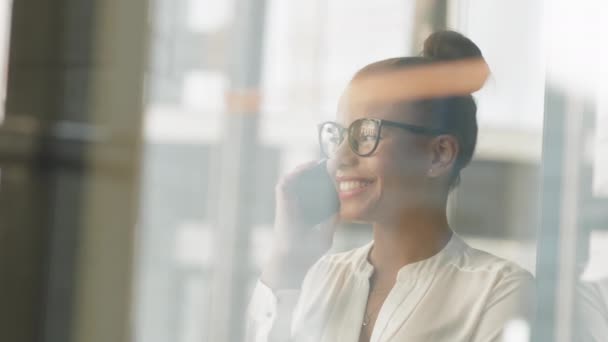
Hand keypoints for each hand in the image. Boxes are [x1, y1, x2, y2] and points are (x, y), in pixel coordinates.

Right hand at [261, 161, 339, 289]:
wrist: (295, 259)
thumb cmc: (309, 250)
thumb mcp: (327, 230)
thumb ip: (332, 216)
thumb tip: (339, 201)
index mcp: (306, 210)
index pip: (315, 189)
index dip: (325, 178)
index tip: (337, 168)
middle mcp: (296, 203)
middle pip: (306, 180)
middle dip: (319, 170)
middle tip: (333, 162)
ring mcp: (288, 201)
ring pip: (295, 177)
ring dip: (308, 168)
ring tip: (322, 162)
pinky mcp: (282, 200)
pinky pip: (287, 180)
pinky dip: (297, 172)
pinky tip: (310, 168)